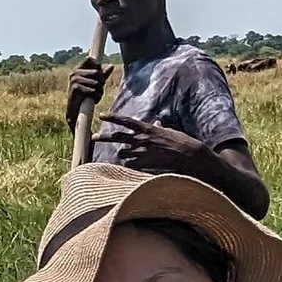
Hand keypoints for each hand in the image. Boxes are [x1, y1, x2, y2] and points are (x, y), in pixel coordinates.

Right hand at [67, 59, 111, 123]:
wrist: (76, 111)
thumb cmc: (85, 97)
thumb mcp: (95, 84)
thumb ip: (102, 75)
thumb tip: (111, 66)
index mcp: (78, 70)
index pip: (89, 59)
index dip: (98, 65)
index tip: (100, 75)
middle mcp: (74, 73)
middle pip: (96, 72)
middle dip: (101, 82)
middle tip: (99, 90)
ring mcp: (73, 80)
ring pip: (95, 82)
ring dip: (99, 91)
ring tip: (96, 96)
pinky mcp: (75, 88)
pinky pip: (92, 90)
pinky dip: (95, 96)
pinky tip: (93, 100)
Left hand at [93, 112, 219, 178]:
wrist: (189, 155)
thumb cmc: (181, 142)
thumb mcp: (169, 131)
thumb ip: (159, 128)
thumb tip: (157, 123)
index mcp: (147, 128)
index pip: (126, 121)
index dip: (113, 117)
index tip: (102, 115)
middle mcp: (142, 139)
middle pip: (117, 136)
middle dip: (103, 137)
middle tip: (93, 137)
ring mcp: (142, 152)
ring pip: (122, 153)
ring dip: (123, 154)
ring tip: (125, 155)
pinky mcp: (144, 163)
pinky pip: (130, 165)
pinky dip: (131, 165)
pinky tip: (136, 166)